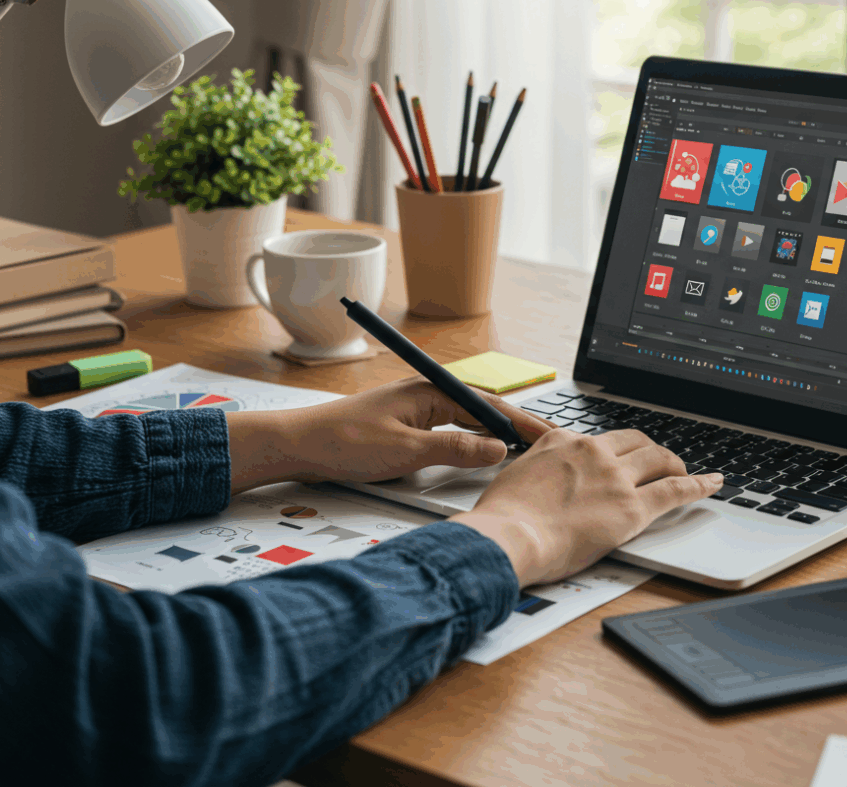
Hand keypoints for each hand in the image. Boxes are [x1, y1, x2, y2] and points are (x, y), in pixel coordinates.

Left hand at [225, 376, 554, 492]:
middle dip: (516, 426)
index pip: (488, 405)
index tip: (549, 437)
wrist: (297, 445)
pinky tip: (481, 455)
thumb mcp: (407, 451)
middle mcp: (424, 394)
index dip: (522, 422)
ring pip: (466, 420)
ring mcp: (414, 410)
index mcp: (429, 392)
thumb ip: (455, 449)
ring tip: (525, 452)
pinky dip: (471, 441)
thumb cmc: (344, 443)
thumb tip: (497, 449)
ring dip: (494, 434)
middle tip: (549, 447)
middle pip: (482, 410)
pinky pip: (449, 430)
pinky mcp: (404, 426)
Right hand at [450, 429, 722, 586]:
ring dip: (675, 464)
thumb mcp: (514, 476)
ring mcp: (615, 478)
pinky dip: (698, 484)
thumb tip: (541, 481)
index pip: (599, 438)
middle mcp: (592, 452)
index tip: (620, 456)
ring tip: (684, 471)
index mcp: (562, 441)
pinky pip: (675, 489)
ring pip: (658, 460)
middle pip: (635, 442)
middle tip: (658, 462)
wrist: (509, 536)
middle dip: (650, 450)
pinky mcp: (632, 507)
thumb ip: (537, 471)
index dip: (616, 449)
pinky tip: (712, 483)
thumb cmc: (503, 517)